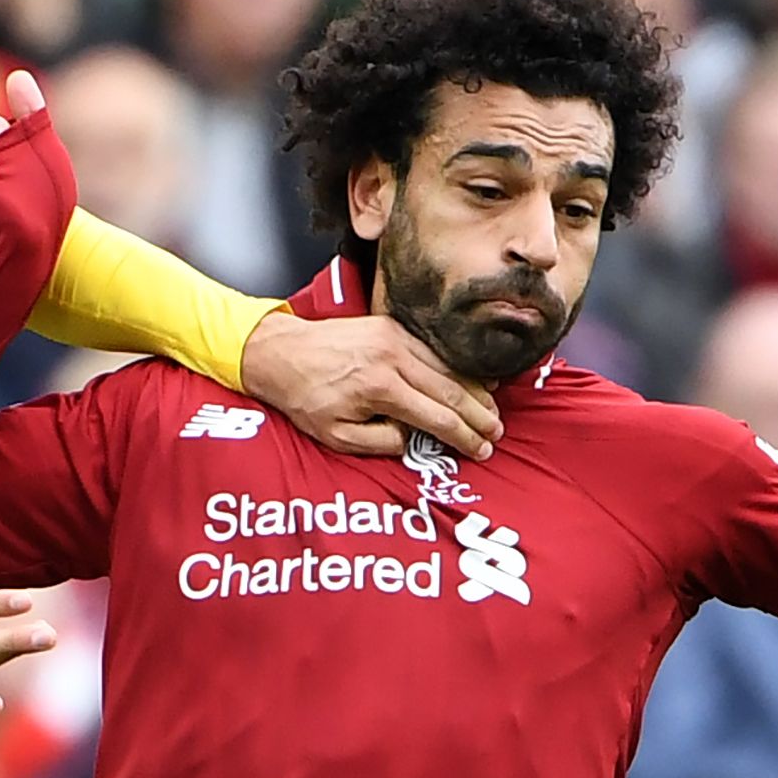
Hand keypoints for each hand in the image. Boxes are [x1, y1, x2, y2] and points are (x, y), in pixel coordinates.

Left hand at [241, 313, 499, 460]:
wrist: (280, 353)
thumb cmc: (304, 399)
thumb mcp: (338, 437)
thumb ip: (381, 443)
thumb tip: (416, 442)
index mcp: (380, 389)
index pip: (436, 418)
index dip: (464, 437)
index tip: (481, 450)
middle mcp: (393, 359)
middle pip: (450, 391)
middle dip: (478, 415)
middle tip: (497, 432)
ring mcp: (395, 338)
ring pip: (447, 368)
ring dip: (474, 390)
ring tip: (492, 410)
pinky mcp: (391, 326)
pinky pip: (433, 351)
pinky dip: (456, 368)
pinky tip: (471, 379)